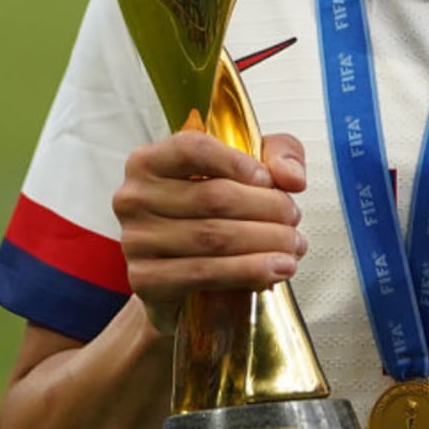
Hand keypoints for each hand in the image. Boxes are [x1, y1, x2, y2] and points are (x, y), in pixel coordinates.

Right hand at [112, 130, 308, 334]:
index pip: (192, 148)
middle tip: (294, 219)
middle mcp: (134, 197)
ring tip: (293, 248)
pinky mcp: (145, 281)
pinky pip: (203, 273)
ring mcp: (135, 241)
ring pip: (212, 237)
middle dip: (267, 209)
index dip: (237, 161)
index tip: (271, 180)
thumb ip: (277, 154)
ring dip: (264, 243)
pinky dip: (246, 272)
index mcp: (151, 160)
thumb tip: (292, 177)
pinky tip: (273, 271)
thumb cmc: (214, 210)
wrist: (184, 275)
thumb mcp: (248, 167)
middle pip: (213, 197)